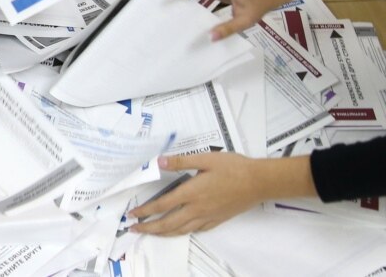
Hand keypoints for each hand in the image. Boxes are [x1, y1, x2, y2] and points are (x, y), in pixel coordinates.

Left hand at [130, 153, 314, 235]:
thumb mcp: (205, 159)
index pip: (162, 205)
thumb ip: (180, 161)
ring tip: (151, 233)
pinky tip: (179, 231)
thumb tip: (159, 161)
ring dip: (163, 233)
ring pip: (181, 230)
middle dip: (149, 227)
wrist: (259, 181)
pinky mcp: (217, 219)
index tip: (132, 214)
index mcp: (191, 193)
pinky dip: (183, 232)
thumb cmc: (233, 168)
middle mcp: (197, 208)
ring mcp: (208, 216)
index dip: (145, 211)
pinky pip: (196, 230)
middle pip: (168, 223)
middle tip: (135, 229)